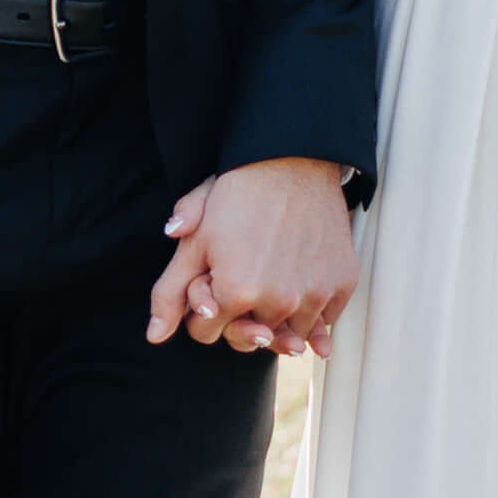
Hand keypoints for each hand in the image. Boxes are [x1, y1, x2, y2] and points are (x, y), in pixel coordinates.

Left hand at [148, 155, 362, 357]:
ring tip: (272, 278)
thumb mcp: (194, 240)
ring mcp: (316, 294)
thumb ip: (170, 293)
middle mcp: (280, 302)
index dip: (203, 307)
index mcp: (237, 293)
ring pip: (290, 334)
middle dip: (239, 316)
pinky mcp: (342, 284)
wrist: (294, 160)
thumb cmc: (239, 195)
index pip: (207, 333)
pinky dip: (312, 308)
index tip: (212, 280)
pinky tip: (299, 279)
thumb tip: (155, 337)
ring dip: (278, 316)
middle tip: (243, 277)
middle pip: (249, 337)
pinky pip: (325, 319)